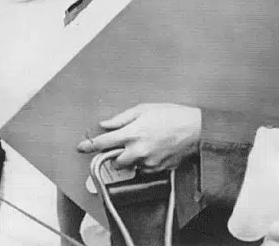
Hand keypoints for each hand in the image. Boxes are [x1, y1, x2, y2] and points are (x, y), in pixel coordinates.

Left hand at [77, 103, 201, 171]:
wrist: (198, 129)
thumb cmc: (171, 115)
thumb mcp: (143, 109)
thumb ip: (121, 119)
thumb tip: (105, 124)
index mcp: (132, 134)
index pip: (103, 143)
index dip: (89, 146)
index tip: (80, 147)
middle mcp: (138, 151)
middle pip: (114, 161)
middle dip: (114, 155)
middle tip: (122, 145)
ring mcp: (149, 162)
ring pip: (130, 166)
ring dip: (130, 159)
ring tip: (143, 144)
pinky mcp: (160, 169)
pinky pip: (145, 170)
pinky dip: (144, 162)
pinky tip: (153, 150)